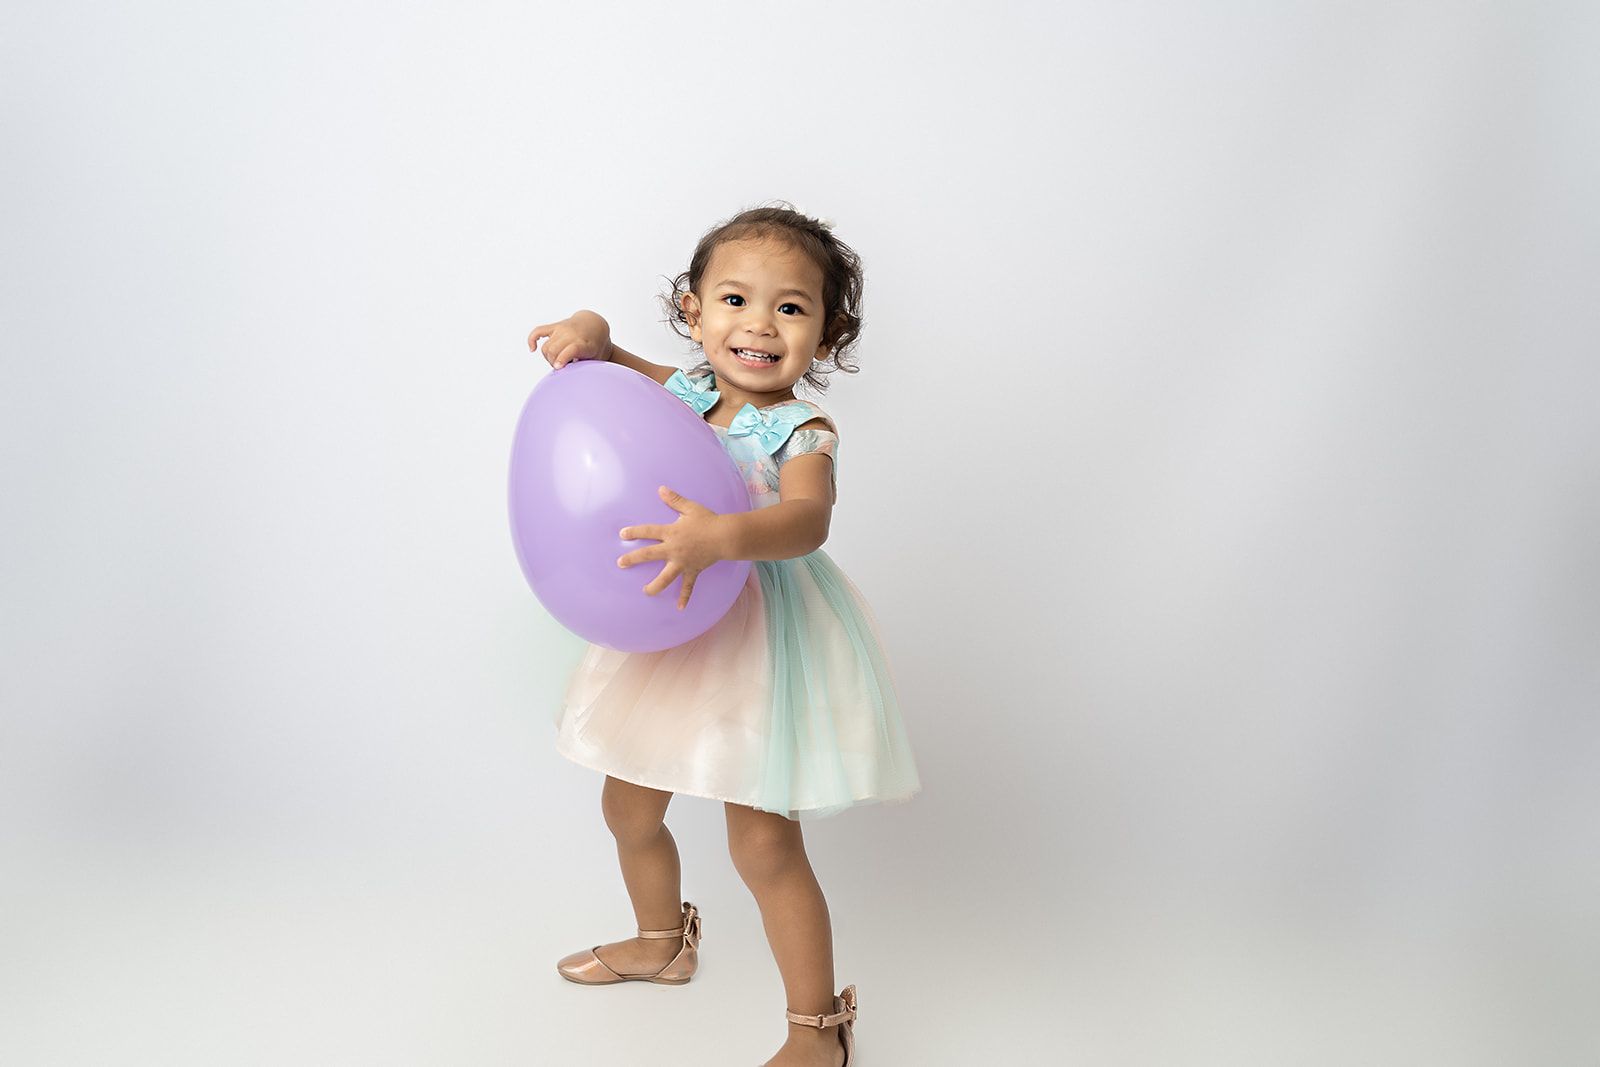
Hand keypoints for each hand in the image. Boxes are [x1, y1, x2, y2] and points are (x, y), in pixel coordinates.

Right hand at [528, 311, 610, 369]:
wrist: (594, 325)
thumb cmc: (595, 347)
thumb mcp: (596, 360)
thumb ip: (586, 370)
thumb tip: (574, 384)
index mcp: (584, 343)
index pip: (571, 349)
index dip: (563, 358)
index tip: (558, 367)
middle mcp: (571, 334)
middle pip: (553, 351)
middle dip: (554, 363)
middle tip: (562, 367)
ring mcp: (562, 329)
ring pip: (546, 347)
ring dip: (548, 358)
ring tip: (558, 360)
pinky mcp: (554, 326)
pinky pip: (537, 331)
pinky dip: (531, 340)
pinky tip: (533, 349)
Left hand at [618, 486, 729, 610]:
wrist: (725, 536)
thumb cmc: (708, 520)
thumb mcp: (690, 508)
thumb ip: (674, 500)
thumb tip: (661, 489)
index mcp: (671, 532)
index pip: (648, 531)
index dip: (634, 532)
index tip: (622, 534)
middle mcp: (673, 549)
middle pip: (649, 555)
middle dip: (633, 559)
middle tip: (620, 563)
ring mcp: (682, 562)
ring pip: (665, 577)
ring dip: (654, 586)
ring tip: (646, 592)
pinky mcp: (693, 571)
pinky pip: (688, 586)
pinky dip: (685, 597)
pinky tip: (679, 608)